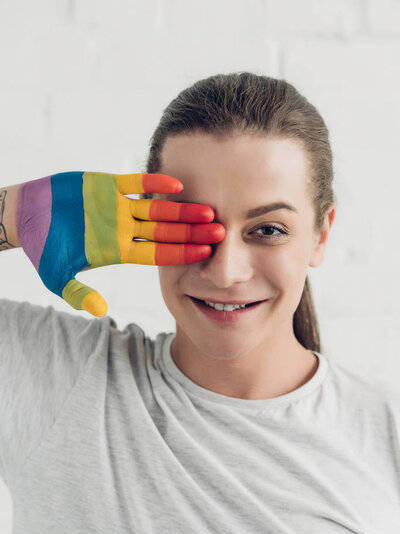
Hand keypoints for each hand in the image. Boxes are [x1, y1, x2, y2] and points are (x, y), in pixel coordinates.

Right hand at [17, 171, 224, 316]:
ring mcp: (118, 207)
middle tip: (221, 232)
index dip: (181, 253)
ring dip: (181, 210)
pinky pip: (136, 182)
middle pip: (165, 232)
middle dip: (192, 233)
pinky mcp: (108, 185)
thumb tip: (101, 312)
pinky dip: (154, 182)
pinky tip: (177, 185)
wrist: (27, 216)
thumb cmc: (42, 248)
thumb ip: (78, 294)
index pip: (157, 254)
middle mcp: (124, 229)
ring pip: (157, 208)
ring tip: (207, 211)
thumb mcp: (56, 277)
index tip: (206, 254)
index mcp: (118, 251)